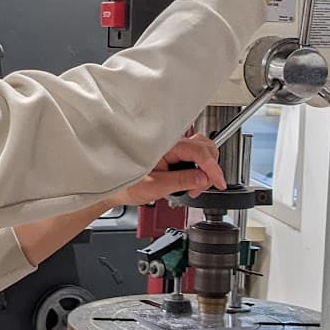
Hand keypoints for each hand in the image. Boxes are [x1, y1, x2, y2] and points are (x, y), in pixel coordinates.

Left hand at [109, 134, 226, 206]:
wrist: (111, 187)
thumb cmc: (125, 184)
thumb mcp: (156, 186)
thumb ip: (182, 181)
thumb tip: (204, 178)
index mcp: (165, 145)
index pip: (199, 151)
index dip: (213, 168)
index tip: (219, 183)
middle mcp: (169, 142)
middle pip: (205, 147)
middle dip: (209, 168)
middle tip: (200, 188)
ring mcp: (171, 146)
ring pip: (201, 150)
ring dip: (204, 169)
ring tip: (193, 187)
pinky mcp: (170, 152)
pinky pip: (192, 155)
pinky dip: (197, 168)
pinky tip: (189, 181)